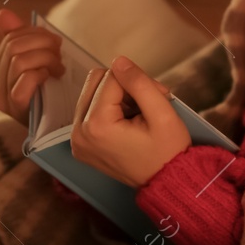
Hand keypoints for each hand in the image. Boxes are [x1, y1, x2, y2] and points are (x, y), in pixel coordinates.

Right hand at [0, 6, 62, 124]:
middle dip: (42, 44)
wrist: (59, 131)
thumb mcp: (37, 64)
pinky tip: (52, 77)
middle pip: (14, 47)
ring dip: (45, 58)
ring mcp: (4, 98)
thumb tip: (2, 14)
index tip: (54, 42)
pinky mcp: (17, 109)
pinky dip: (41, 73)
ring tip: (59, 67)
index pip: (11, 38)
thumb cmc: (51, 95)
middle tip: (60, 53)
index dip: (35, 33)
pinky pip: (25, 79)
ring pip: (19, 60)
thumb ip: (21, 38)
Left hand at [70, 55, 190, 187]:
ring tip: (138, 113)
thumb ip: (140, 83)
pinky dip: (108, 108)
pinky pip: (89, 109)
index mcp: (97, 126)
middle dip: (124, 85)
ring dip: (116, 95)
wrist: (166, 183)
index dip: (138, 80)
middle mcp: (78, 133)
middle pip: (96, 80)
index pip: (112, 77)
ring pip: (91, 91)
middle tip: (147, 103)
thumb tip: (118, 60)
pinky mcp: (80, 144)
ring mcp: (76, 141)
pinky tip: (127, 121)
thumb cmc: (168, 151)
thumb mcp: (163, 114)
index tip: (159, 94)